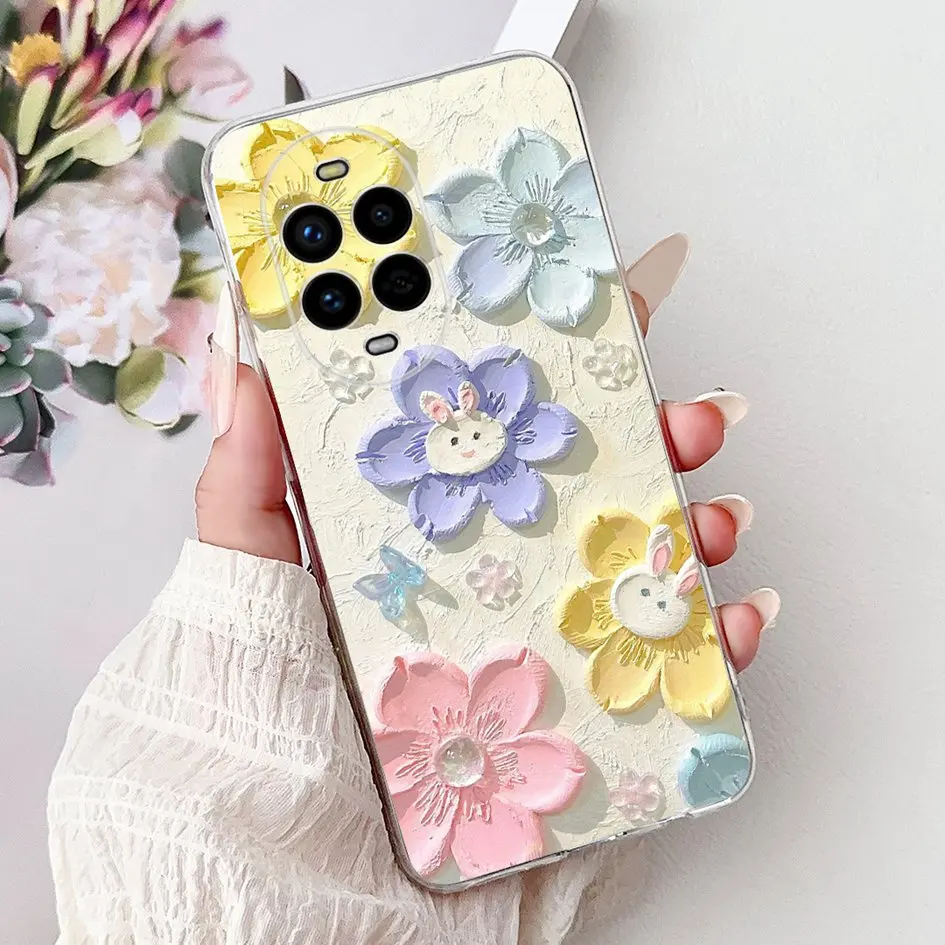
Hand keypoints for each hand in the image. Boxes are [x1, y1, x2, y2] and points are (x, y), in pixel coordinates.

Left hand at [196, 235, 778, 670]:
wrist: (305, 867)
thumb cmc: (270, 714)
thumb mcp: (252, 578)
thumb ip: (250, 480)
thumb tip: (247, 365)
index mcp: (432, 534)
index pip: (504, 438)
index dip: (563, 378)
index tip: (610, 323)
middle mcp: (497, 580)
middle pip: (595, 492)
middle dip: (658, 442)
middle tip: (688, 417)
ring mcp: (546, 645)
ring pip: (645, 570)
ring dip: (698, 531)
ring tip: (714, 517)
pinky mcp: (582, 720)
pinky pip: (668, 674)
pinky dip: (717, 643)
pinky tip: (736, 616)